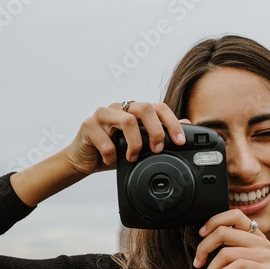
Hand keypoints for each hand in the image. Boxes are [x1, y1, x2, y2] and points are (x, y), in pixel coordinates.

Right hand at [63, 101, 190, 175]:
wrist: (83, 159)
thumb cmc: (112, 149)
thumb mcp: (139, 143)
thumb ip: (159, 133)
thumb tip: (186, 123)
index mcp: (132, 110)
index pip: (157, 107)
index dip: (172, 123)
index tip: (179, 141)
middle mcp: (118, 108)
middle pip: (144, 108)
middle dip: (156, 130)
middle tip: (157, 149)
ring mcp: (102, 114)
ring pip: (127, 121)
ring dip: (135, 144)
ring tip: (132, 157)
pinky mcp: (88, 125)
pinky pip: (106, 142)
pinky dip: (112, 156)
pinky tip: (111, 161)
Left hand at [192, 210, 269, 268]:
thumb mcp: (235, 262)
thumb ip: (227, 246)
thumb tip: (205, 235)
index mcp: (255, 236)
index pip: (235, 215)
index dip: (214, 221)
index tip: (201, 235)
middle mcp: (262, 243)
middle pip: (224, 232)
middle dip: (204, 248)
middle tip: (198, 263)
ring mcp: (267, 257)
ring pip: (226, 252)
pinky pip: (237, 266)